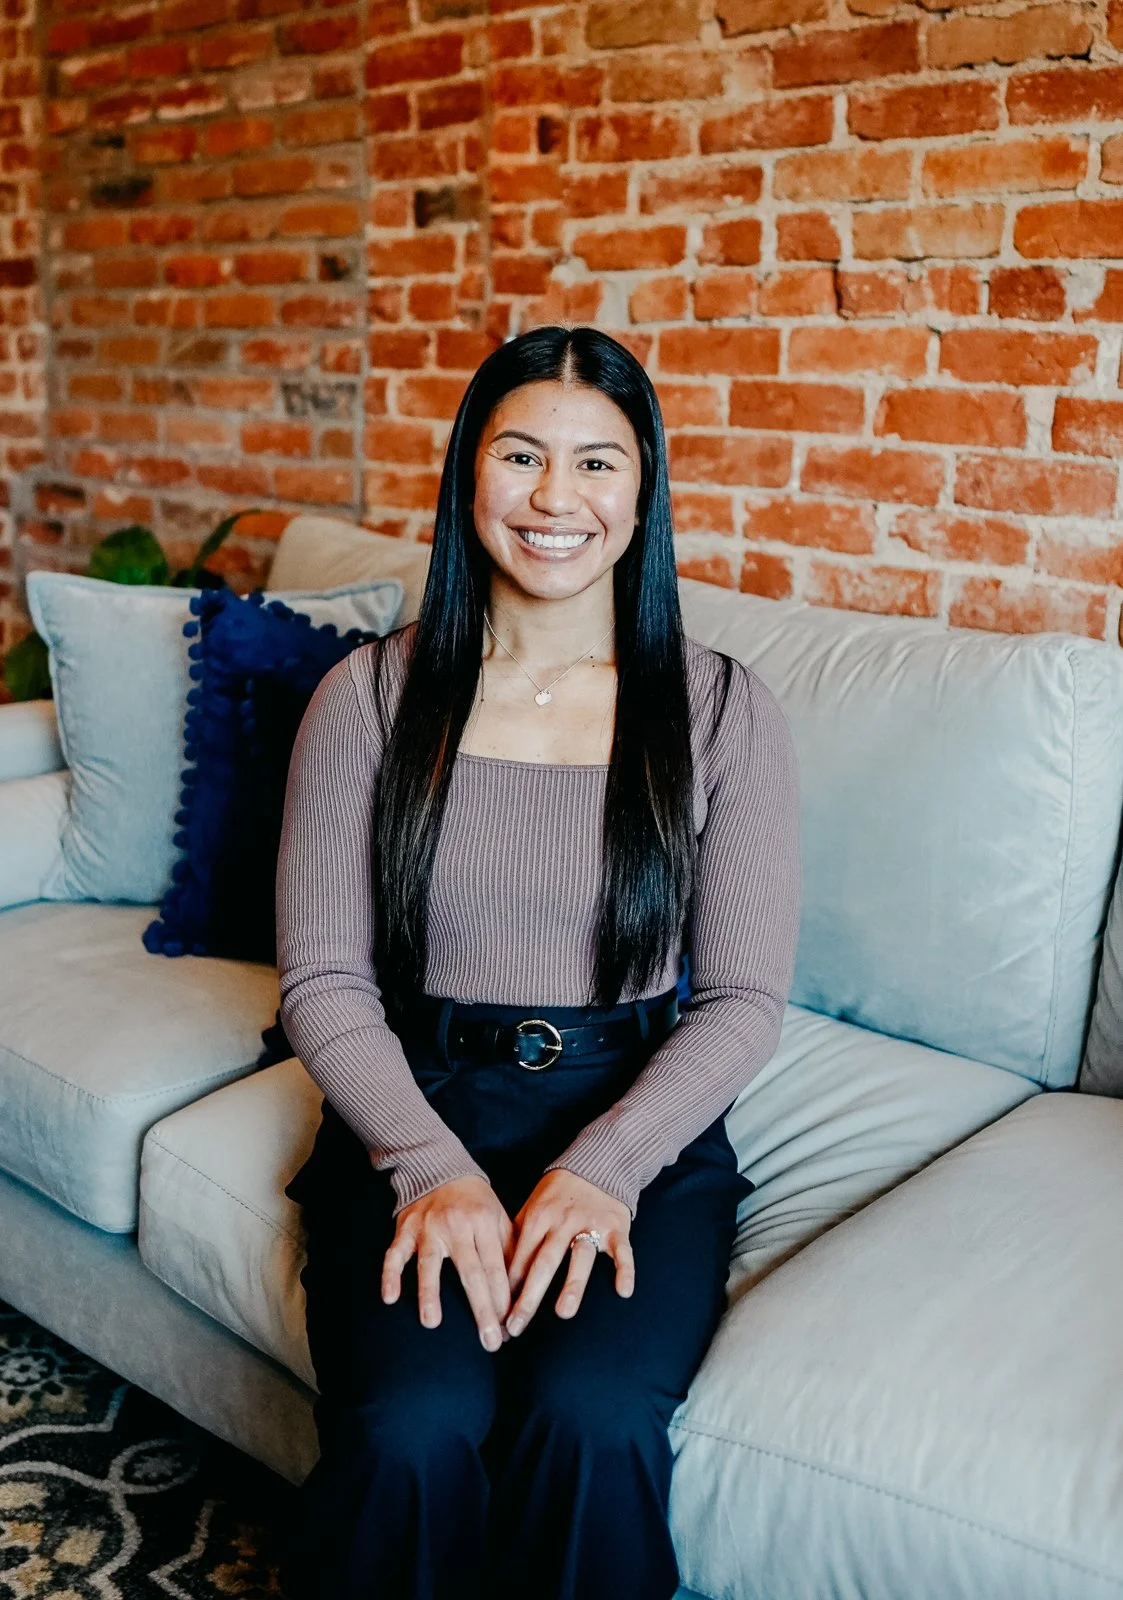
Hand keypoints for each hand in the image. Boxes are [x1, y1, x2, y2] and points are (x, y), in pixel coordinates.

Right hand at [382, 1176, 512, 1351]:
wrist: (438, 1166)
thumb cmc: (474, 1200)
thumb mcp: (498, 1216)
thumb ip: (509, 1248)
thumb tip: (522, 1288)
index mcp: (484, 1222)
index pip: (496, 1268)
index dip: (503, 1300)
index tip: (508, 1329)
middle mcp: (457, 1225)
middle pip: (471, 1272)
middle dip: (482, 1310)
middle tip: (489, 1343)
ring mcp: (428, 1227)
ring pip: (429, 1262)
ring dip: (429, 1292)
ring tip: (431, 1323)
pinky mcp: (405, 1229)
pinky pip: (395, 1253)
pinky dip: (390, 1274)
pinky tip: (389, 1298)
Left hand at [505, 1170, 633, 1336]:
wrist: (597, 1163)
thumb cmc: (558, 1193)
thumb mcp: (532, 1206)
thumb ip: (517, 1237)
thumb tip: (497, 1273)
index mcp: (538, 1218)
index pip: (520, 1258)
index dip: (507, 1288)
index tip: (496, 1316)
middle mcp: (563, 1221)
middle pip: (544, 1262)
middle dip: (529, 1297)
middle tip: (516, 1326)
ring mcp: (591, 1224)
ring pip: (581, 1257)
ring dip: (572, 1284)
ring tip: (563, 1313)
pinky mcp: (616, 1226)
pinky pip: (622, 1250)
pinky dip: (625, 1269)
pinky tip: (623, 1291)